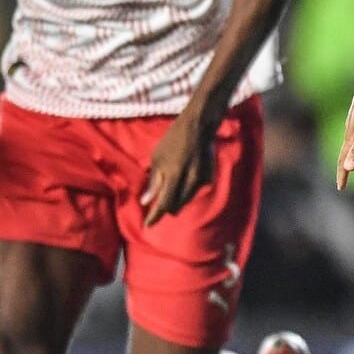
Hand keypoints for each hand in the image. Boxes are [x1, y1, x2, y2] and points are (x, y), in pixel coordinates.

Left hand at [142, 111, 215, 225]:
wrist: (199, 127)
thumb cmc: (173, 140)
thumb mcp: (157, 158)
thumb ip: (154, 182)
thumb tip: (145, 201)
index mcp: (173, 175)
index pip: (163, 204)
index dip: (155, 217)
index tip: (147, 226)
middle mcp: (189, 181)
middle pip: (176, 206)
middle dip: (166, 208)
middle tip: (156, 204)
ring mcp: (201, 180)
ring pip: (185, 200)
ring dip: (176, 200)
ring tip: (169, 188)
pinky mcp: (208, 178)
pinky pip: (194, 192)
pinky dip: (186, 190)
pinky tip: (183, 178)